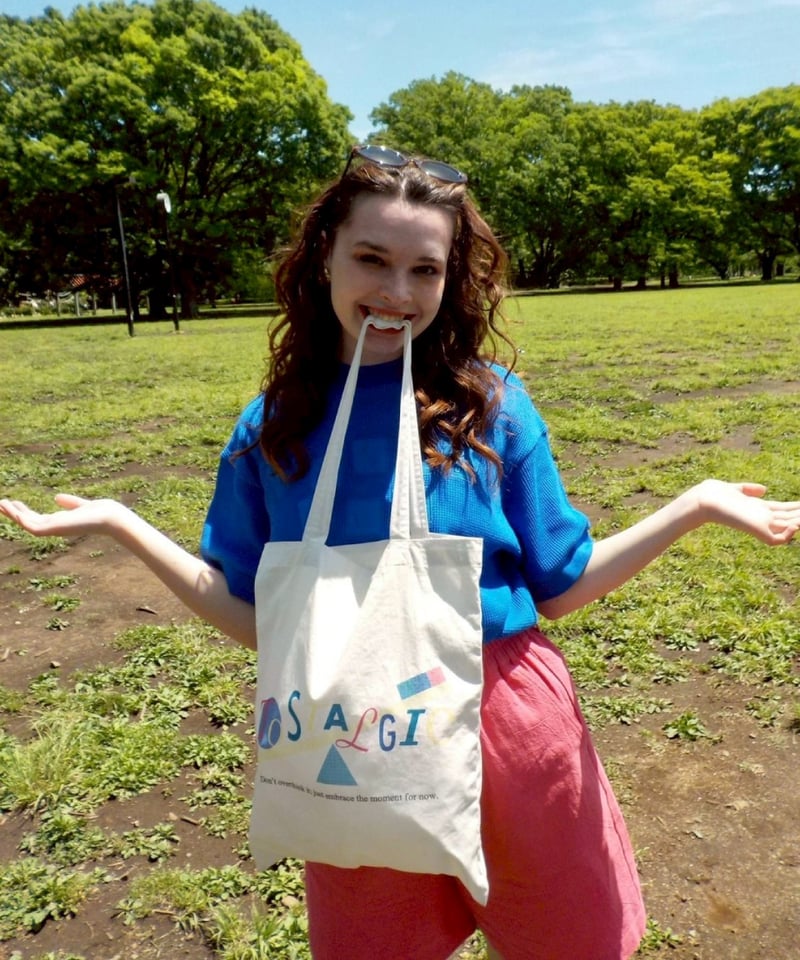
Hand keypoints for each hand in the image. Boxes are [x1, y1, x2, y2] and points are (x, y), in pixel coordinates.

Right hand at [0, 494, 127, 538]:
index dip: (23, 511)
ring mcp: (54, 529)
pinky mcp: (54, 529)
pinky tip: (12, 508)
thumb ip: (70, 503)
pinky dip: (20, 518)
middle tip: (0, 503)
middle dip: (14, 513)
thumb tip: (56, 498)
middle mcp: (55, 527)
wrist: (111, 518)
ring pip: (26, 524)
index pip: (37, 518)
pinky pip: (31, 526)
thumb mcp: (81, 505)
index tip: (13, 502)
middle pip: (28, 521)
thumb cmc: (101, 513)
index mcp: (60, 522)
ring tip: (1, 503)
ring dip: (13, 515)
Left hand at [693, 480, 799, 544]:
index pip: (783, 509)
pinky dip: (788, 535)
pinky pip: (777, 539)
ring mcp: (760, 524)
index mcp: (757, 508)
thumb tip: (764, 489)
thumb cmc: (712, 493)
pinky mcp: (756, 530)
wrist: (701, 500)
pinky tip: (795, 525)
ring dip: (799, 522)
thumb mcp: (735, 489)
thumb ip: (749, 489)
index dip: (795, 507)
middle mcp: (762, 517)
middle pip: (789, 517)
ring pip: (788, 527)